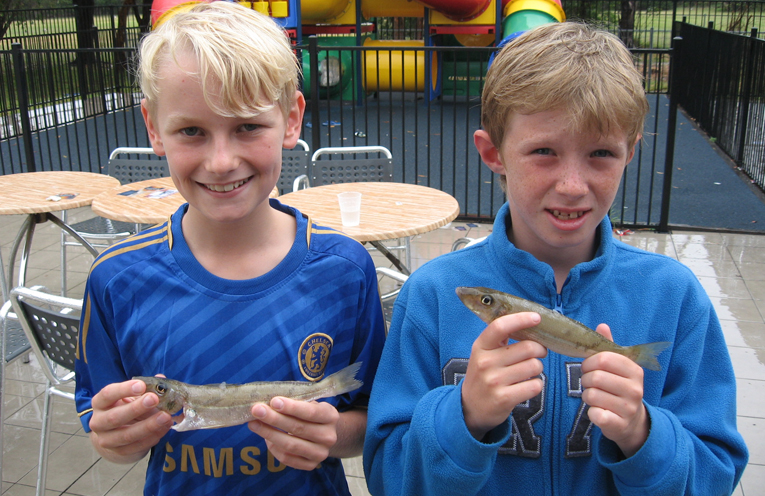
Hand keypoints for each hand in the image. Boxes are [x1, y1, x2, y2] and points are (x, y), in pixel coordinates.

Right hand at [88, 379, 173, 463]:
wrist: (115, 434)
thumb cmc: (125, 407)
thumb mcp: (130, 396)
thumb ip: (145, 387)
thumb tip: (161, 379)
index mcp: (100, 403)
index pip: (107, 394)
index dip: (123, 389)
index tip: (141, 385)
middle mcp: (98, 422)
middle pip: (115, 417)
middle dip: (136, 408)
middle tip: (154, 399)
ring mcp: (107, 439)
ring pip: (127, 435)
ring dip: (148, 426)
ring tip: (166, 417)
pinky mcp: (119, 452)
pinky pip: (137, 446)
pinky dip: (152, 437)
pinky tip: (164, 428)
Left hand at [248, 397, 339, 470]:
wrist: (325, 434)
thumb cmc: (311, 415)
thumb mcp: (309, 404)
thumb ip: (294, 403)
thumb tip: (267, 401)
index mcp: (330, 416)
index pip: (311, 412)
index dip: (291, 407)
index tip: (273, 401)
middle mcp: (329, 436)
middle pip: (298, 428)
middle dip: (274, 419)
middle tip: (256, 410)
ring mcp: (320, 453)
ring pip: (291, 445)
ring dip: (269, 433)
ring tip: (253, 424)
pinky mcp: (310, 465)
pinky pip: (287, 458)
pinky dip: (273, 447)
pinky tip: (266, 438)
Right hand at [461, 312, 547, 440]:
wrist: (470, 407)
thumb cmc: (483, 375)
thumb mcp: (484, 353)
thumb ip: (500, 339)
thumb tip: (528, 323)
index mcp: (481, 346)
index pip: (500, 326)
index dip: (521, 319)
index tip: (536, 318)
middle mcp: (486, 362)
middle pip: (528, 347)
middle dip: (540, 349)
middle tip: (539, 352)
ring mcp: (494, 381)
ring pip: (535, 366)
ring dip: (538, 368)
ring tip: (528, 371)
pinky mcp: (504, 398)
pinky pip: (535, 385)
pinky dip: (536, 384)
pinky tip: (526, 385)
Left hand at [581, 324, 648, 457]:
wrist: (632, 422)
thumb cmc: (619, 389)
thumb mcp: (618, 367)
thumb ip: (609, 347)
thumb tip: (602, 325)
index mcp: (634, 370)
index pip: (603, 359)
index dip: (589, 362)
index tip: (589, 367)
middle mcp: (635, 389)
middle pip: (595, 377)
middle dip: (585, 379)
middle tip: (590, 383)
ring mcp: (628, 408)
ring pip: (591, 394)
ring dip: (587, 395)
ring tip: (596, 397)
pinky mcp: (619, 424)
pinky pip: (594, 413)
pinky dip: (591, 412)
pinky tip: (598, 411)